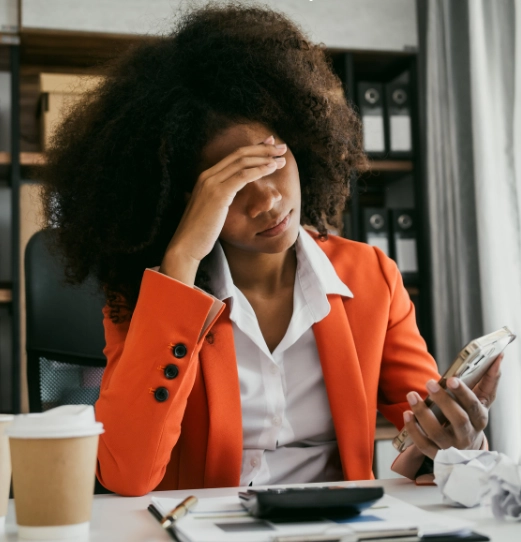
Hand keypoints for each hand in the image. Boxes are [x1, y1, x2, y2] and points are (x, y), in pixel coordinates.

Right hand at [159, 135, 286, 284]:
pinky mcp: (218, 194)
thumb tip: (232, 197)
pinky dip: (259, 170)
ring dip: (265, 159)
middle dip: (263, 149)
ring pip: (242, 162)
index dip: (253, 148)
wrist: (187, 245)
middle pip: (239, 154)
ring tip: (282, 159)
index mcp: (206, 177)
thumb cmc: (201, 233)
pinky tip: (272, 169)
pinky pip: (243, 176)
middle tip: (282, 148)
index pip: (233, 156)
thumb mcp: (212, 210)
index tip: (269, 145)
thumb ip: (221, 198)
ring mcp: (211, 183)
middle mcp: (207, 176)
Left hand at [403, 353, 503, 458]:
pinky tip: (407, 414)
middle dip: (443, 401)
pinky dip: (413, 430)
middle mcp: (467, 435)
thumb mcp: (482, 400)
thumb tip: (498, 356)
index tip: (452, 379)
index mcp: (479, 420)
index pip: (474, 407)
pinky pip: (423, 445)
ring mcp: (451, 447)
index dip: (464, 394)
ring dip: (422, 413)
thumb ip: (489, 380)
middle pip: (458, 420)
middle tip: (429, 382)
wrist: (466, 448)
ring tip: (411, 395)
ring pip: (437, 433)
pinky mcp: (435, 454)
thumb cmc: (471, 416)